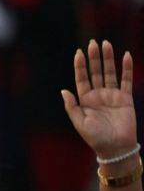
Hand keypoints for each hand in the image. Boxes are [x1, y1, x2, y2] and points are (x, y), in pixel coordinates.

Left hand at [61, 39, 136, 157]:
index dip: (80, 66)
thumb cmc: (95, 137)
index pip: (82, 78)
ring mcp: (112, 95)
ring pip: (110, 72)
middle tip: (92, 42)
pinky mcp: (125, 98)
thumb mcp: (79, 122)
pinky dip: (127, 68)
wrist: (115, 147)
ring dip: (108, 59)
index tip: (78, 52)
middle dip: (94, 58)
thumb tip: (63, 90)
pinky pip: (126, 80)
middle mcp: (98, 95)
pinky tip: (126, 56)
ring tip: (106, 44)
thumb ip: (71, 106)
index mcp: (85, 100)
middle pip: (96, 72)